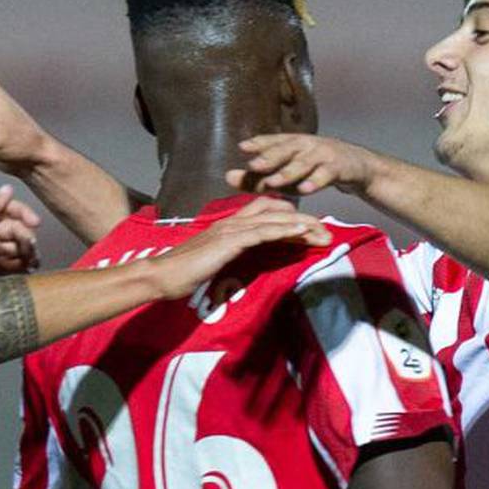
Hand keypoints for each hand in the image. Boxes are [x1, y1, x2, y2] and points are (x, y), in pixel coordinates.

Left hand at [0, 185, 41, 286]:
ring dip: (30, 252)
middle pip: (16, 229)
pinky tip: (30, 270)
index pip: (6, 209)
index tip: (36, 223)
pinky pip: (19, 265)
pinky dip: (27, 266)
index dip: (23, 213)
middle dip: (26, 237)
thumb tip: (8, 189)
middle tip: (29, 249)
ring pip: (20, 247)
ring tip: (32, 263)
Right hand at [146, 196, 330, 298]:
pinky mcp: (231, 241)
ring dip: (302, 225)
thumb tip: (249, 264)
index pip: (266, 213)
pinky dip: (286, 230)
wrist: (162, 276)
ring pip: (275, 219)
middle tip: (326, 233)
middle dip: (304, 220)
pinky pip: (264, 232)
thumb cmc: (183, 275)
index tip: (310, 230)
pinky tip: (303, 232)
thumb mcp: (215, 263)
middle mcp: (233, 221)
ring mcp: (231, 229)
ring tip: (324, 233)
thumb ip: (232, 258)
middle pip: (276, 211)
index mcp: (229, 226)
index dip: (290, 218)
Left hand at [226, 134, 384, 195]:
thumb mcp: (288, 173)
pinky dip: (315, 181)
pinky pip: (325, 175)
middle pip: (286, 149)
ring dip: (288, 172)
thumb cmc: (315, 169)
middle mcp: (307, 144)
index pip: (273, 141)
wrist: (357, 167)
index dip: (258, 143)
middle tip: (253, 165)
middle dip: (269, 157)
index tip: (242, 147)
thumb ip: (259, 176)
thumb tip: (228, 176)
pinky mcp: (339, 167)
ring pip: (304, 163)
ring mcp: (324, 154)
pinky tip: (304, 190)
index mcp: (293, 142)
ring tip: (273, 182)